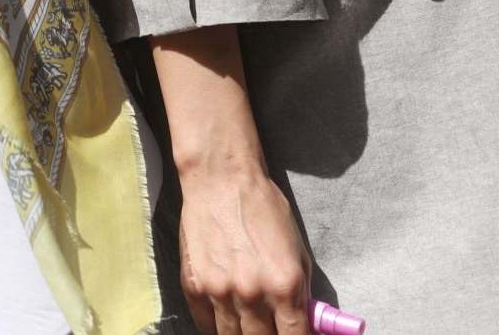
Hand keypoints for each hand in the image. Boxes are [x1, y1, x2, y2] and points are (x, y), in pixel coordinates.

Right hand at [175, 165, 312, 334]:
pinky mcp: (193, 286)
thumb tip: (305, 324)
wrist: (221, 180)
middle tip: (269, 326)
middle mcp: (251, 294)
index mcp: (284, 285)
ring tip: (247, 322)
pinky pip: (205, 325)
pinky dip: (216, 326)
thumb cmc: (264, 209)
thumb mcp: (297, 250)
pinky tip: (226, 314)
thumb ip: (301, 292)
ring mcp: (219, 292)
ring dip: (242, 334)